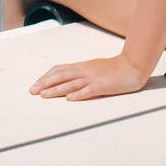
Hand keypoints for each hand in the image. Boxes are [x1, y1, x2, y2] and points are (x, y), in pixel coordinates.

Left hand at [29, 55, 147, 100]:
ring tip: (44, 95)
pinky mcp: (103, 86)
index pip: (59, 70)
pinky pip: (89, 90)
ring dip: (56, 90)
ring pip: (71, 83)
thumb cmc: (113, 69)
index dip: (46, 77)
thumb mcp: (93, 68)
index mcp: (81, 66)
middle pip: (61, 76)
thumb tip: (66, 80)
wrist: (132, 66)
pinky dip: (78, 95)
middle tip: (33, 91)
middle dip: (45, 84)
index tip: (36, 84)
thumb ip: (80, 73)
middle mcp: (84, 70)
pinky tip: (69, 99)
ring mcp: (93, 78)